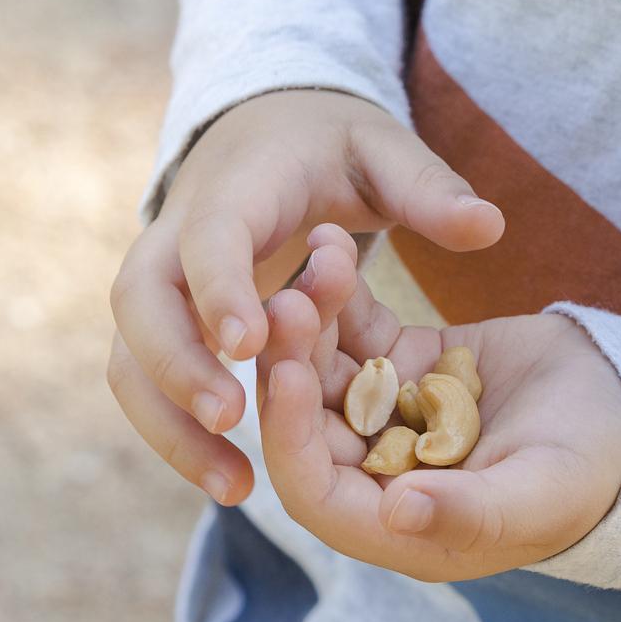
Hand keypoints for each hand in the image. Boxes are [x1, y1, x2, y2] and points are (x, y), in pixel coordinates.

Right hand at [107, 90, 504, 504]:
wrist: (263, 134)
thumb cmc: (329, 146)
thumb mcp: (381, 150)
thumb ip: (428, 188)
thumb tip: (490, 226)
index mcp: (235, 189)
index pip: (209, 236)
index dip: (222, 288)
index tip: (250, 345)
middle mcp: (177, 236)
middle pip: (142, 305)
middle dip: (177, 366)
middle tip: (233, 421)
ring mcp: (163, 284)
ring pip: (130, 359)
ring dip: (169, 425)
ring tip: (233, 486)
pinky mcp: (168, 324)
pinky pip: (148, 383)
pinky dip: (177, 432)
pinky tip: (230, 480)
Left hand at [260, 225, 620, 581]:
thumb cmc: (592, 474)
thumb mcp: (537, 496)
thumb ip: (468, 513)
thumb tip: (395, 514)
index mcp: (398, 522)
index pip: (316, 491)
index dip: (291, 439)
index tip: (284, 377)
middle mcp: (380, 471)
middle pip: (312, 421)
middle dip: (292, 364)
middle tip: (286, 302)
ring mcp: (390, 414)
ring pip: (329, 369)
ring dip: (314, 320)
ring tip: (317, 260)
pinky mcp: (407, 364)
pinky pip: (361, 330)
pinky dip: (346, 294)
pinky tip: (334, 244)